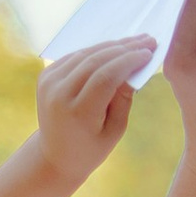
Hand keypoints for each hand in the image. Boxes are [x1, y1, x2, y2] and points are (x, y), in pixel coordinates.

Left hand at [35, 38, 155, 193]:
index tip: (149, 53)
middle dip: (124, 48)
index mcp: (77, 113)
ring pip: (86, 54)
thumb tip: (135, 66)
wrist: (55, 156)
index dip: (129, 60)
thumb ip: (124, 98)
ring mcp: (49, 82)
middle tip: (148, 41)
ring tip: (135, 42)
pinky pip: (76, 56)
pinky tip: (114, 49)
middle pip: (96, 61)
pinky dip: (96, 51)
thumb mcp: (115, 130)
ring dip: (112, 46)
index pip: (106, 77)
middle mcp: (59, 94)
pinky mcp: (46, 75)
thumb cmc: (91, 148)